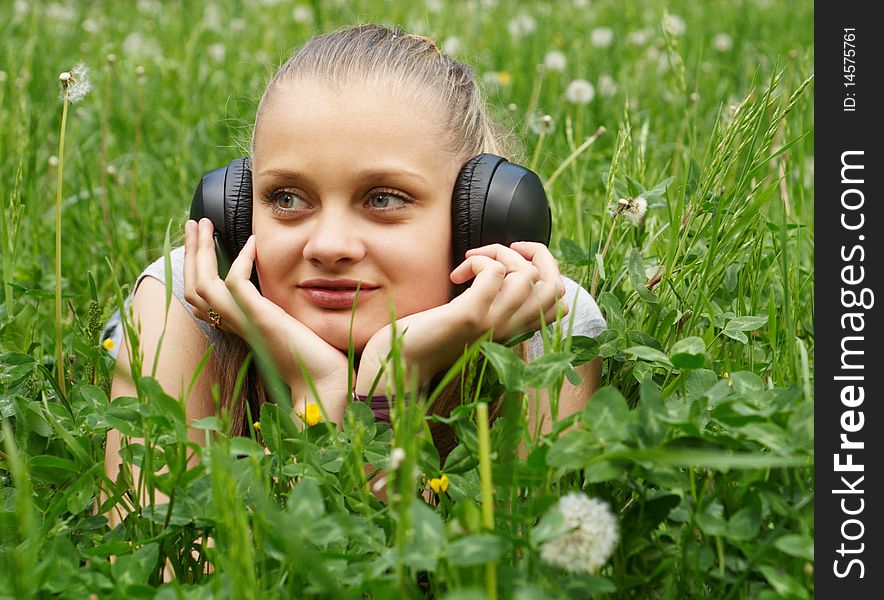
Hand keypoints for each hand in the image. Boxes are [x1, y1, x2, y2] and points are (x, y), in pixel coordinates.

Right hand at [184, 219, 349, 416]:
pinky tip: (252, 243)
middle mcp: (237, 327)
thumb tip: (294, 289)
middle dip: (190, 254)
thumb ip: (284, 309)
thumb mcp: (295, 326)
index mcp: (242, 329)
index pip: (204, 302)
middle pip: (194, 290)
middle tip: (192, 224)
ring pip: (203, 286)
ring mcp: (246, 324)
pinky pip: (235, 285)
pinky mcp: (261, 320)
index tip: (203, 243)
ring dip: (199, 251)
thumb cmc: (320, 361)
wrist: (327, 384)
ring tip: (203, 223)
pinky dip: (240, 260)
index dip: (197, 272)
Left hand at [355, 241, 567, 394]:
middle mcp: (511, 329)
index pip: (559, 299)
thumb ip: (495, 302)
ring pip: (528, 274)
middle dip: (534, 253)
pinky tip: (456, 275)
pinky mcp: (470, 316)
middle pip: (555, 284)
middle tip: (502, 251)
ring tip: (471, 261)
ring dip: (500, 254)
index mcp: (515, 331)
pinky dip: (477, 260)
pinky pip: (494, 272)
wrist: (402, 364)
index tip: (514, 262)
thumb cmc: (432, 337)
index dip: (545, 268)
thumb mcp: (475, 319)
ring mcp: (493, 324)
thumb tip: (503, 270)